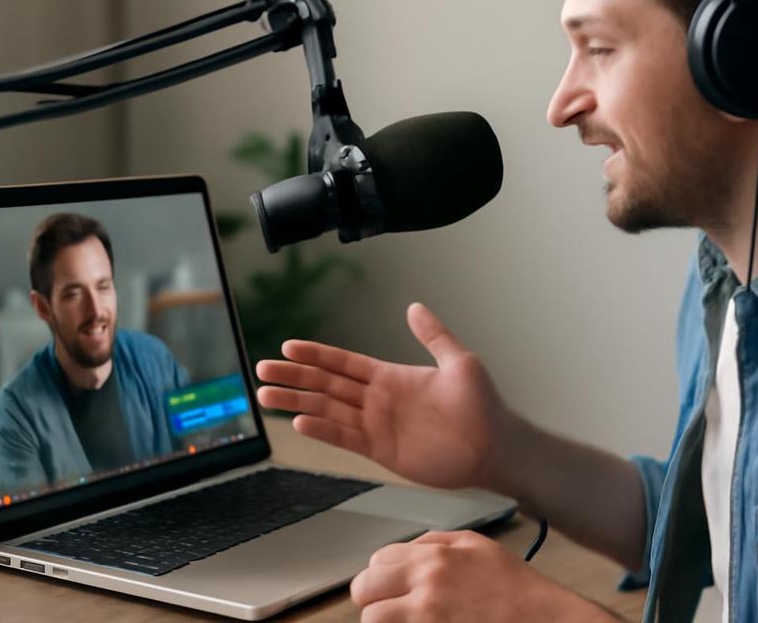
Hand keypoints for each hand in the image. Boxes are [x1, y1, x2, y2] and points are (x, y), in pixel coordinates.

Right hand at [255, 303, 517, 490]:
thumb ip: (434, 335)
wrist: (495, 447)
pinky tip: (299, 420)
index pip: (344, 363)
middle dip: (294, 375)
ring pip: (327, 410)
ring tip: (266, 394)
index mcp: (391, 376)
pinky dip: (321, 429)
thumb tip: (414, 306)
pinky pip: (344, 437)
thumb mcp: (460, 361)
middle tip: (262, 369)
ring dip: (297, 401)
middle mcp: (378, 400)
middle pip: (326, 384)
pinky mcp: (381, 450)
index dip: (316, 354)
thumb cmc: (483, 405)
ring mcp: (377, 425)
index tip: (288, 345)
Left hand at [350, 530, 616, 622]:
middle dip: (374, 600)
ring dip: (385, 621)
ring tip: (405, 622)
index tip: (390, 588)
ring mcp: (426, 621)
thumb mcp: (478, 546)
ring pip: (373, 621)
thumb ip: (436, 542)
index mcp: (434, 558)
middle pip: (364, 591)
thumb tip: (404, 550)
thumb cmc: (516, 590)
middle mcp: (425, 588)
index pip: (376, 562)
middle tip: (392, 609)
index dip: (381, 576)